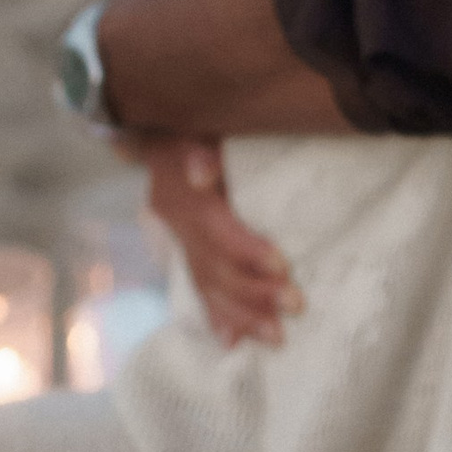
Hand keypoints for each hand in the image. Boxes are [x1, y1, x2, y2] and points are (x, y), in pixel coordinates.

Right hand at [124, 134, 306, 348]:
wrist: (157, 113)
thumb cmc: (193, 111)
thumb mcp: (196, 117)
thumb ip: (198, 145)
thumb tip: (203, 174)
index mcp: (181, 193)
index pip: (216, 230)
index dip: (247, 251)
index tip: (283, 265)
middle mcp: (177, 219)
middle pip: (215, 266)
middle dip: (254, 293)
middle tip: (294, 309)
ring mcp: (179, 236)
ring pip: (209, 283)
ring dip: (241, 313)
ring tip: (275, 338)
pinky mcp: (186, 244)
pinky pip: (199, 284)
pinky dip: (216, 314)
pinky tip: (231, 341)